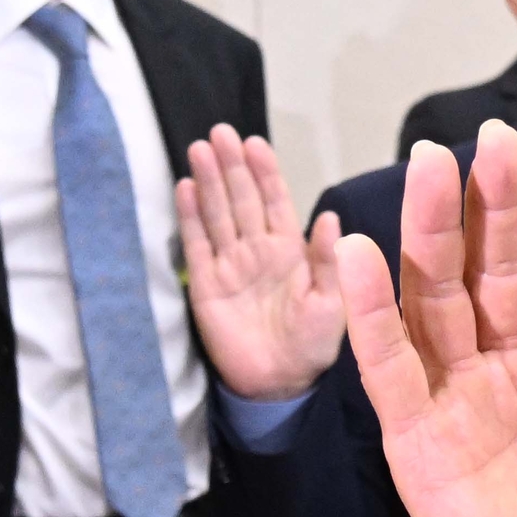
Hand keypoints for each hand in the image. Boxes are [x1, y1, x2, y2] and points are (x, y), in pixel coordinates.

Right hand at [177, 126, 348, 399]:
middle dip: (232, 166)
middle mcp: (257, 250)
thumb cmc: (313, 343)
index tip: (255, 142)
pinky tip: (185, 188)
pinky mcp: (205, 284)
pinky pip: (196, 245)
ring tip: (199, 149)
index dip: (265, 172)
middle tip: (221, 133)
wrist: (281, 383)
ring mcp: (229, 264)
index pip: (274, 202)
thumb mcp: (331, 301)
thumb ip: (327, 261)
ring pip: (217, 214)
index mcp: (289, 251)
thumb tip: (331, 218)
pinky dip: (190, 217)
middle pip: (241, 199)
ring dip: (209, 181)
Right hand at [340, 122, 516, 516]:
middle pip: (497, 271)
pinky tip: (359, 255)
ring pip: (440, 301)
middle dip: (496, 207)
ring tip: (434, 168)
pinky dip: (371, 315)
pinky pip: (389, 369)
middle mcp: (514, 372)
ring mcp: (462, 403)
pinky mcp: (418, 444)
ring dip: (434, 237)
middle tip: (494, 140)